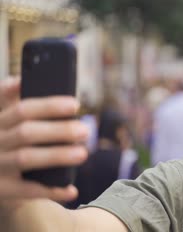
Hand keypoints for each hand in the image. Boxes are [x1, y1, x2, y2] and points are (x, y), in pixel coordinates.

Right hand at [0, 77, 88, 202]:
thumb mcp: (10, 120)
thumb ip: (16, 102)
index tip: (75, 104)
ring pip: (26, 158)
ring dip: (57, 156)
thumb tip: (27, 81)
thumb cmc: (10, 142)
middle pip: (27, 131)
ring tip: (82, 153)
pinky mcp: (1, 189)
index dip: (48, 105)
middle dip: (59, 131)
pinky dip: (51, 190)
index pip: (20, 107)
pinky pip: (27, 190)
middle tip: (85, 131)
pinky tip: (72, 190)